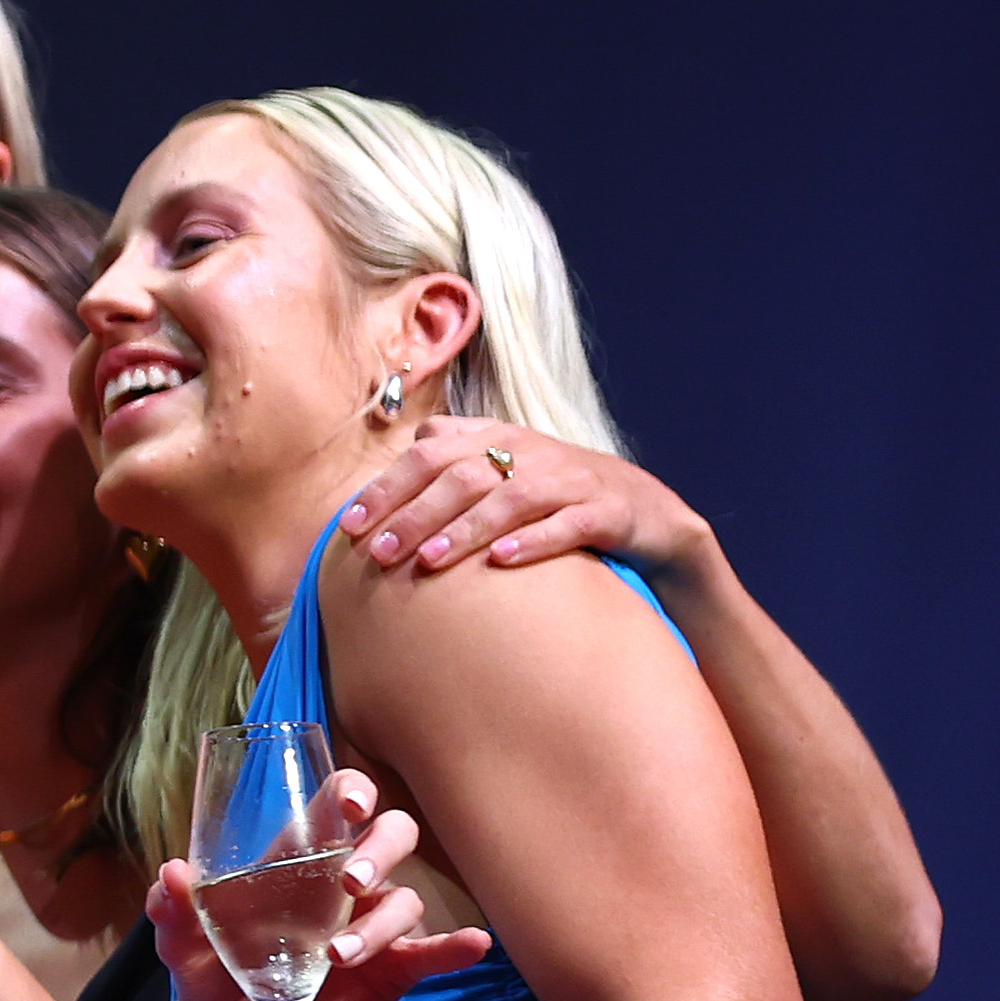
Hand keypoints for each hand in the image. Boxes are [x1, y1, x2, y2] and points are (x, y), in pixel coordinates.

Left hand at [143, 767, 493, 1000]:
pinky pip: (432, 953)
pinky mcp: (393, 971)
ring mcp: (374, 926)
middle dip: (380, 849)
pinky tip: (473, 945)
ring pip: (407, 900)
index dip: (352, 792)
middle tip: (351, 881)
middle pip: (391, 837)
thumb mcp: (182, 948)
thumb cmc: (210, 977)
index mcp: (298, 861)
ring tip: (340, 957)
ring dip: (382, 924)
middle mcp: (346, 884)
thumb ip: (173, 913)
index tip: (350, 804)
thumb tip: (170, 874)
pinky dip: (456, 947)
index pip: (338, 805)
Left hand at [333, 419, 703, 585]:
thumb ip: (457, 451)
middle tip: (378, 553)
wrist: (649, 513)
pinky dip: (535, 542)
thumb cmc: (558, 495)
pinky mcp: (609, 512)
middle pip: (462, 476)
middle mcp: (533, 452)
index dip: (387, 488)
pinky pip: (570, 525)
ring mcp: (573, 480)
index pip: (428, 454)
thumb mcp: (507, 466)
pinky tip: (502, 562)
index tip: (349, 527)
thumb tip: (407, 442)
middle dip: (414, 514)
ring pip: (511, 499)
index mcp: (499, 438)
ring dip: (464, 530)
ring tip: (427, 561)